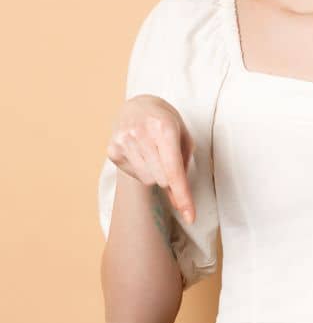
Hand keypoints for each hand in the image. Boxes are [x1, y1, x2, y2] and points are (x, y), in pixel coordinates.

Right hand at [106, 95, 196, 224]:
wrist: (137, 106)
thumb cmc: (167, 123)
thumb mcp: (183, 136)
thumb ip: (184, 166)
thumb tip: (178, 200)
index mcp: (164, 128)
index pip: (174, 171)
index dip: (183, 196)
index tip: (190, 217)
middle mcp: (141, 134)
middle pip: (162, 179)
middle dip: (170, 177)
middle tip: (168, 160)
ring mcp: (123, 141)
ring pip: (148, 180)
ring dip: (156, 174)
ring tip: (154, 153)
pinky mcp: (112, 149)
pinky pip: (133, 174)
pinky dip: (142, 170)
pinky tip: (141, 153)